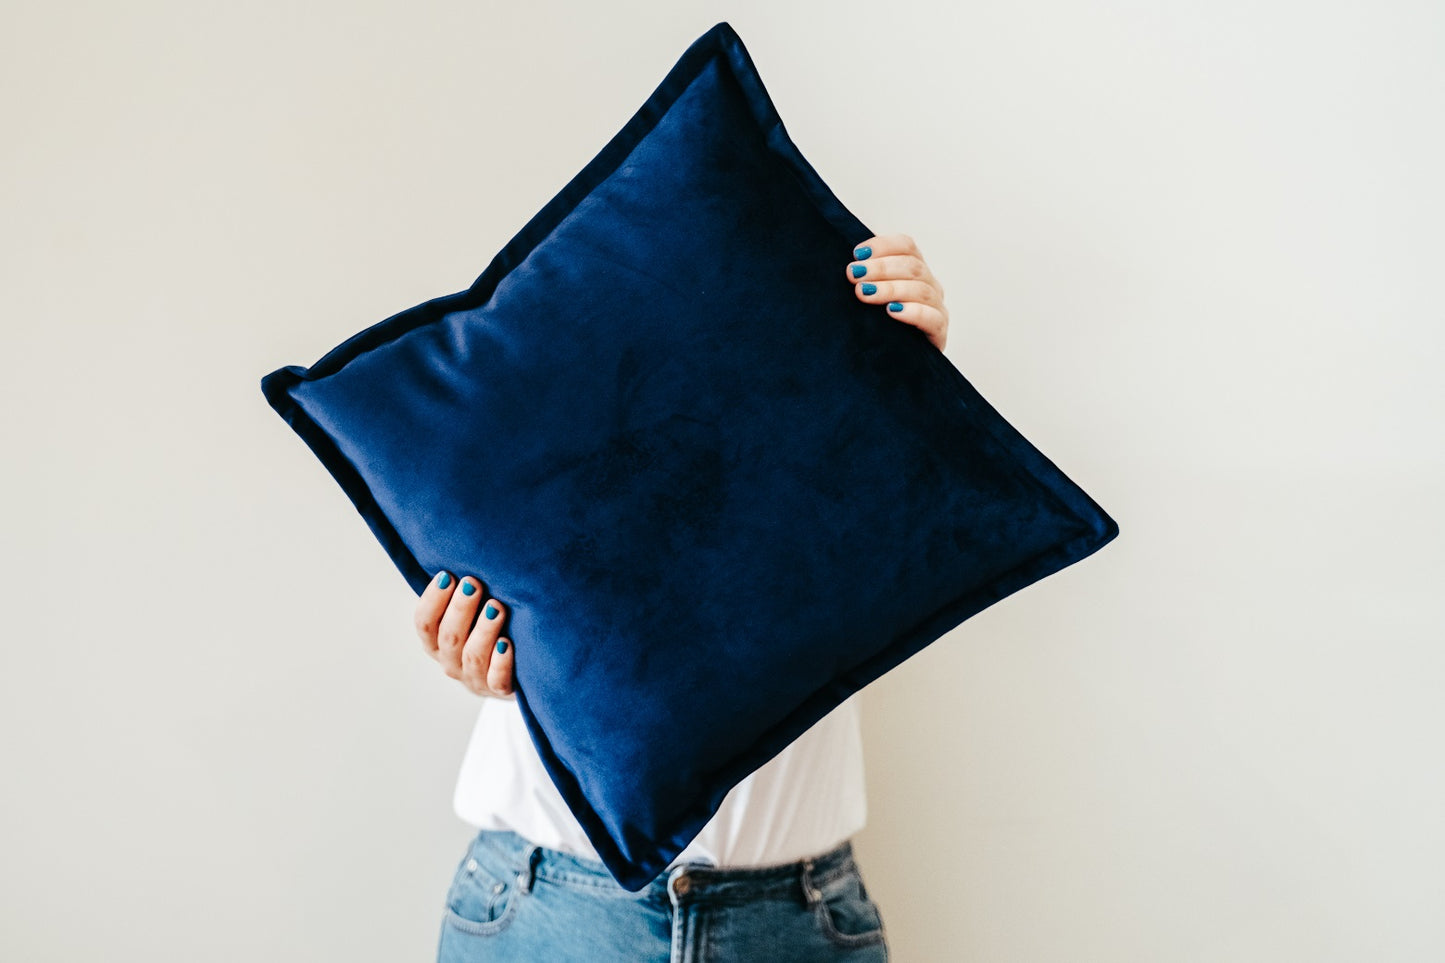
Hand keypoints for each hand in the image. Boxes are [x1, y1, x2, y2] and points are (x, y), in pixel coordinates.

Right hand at [415, 571, 515, 698]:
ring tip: (496, 607)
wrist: (516, 676)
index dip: (433, 600)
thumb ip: (462, 596)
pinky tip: (507, 644)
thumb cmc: (488, 634)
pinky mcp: (499, 691)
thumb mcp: (469, 618)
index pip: (424, 624)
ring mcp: (474, 679)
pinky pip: (497, 680)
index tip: (447, 575)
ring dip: (483, 630)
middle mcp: (451, 663)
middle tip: (473, 584)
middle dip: (460, 609)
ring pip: (473, 656)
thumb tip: (464, 555)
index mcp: (437, 644)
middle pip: (449, 637)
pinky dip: (501, 663)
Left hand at [845, 232, 949, 351]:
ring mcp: (937, 308)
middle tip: (854, 275)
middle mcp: (929, 285)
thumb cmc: (878, 325)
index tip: (857, 254)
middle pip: (912, 266)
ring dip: (890, 289)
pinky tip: (892, 311)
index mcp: (914, 270)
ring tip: (864, 293)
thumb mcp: (870, 296)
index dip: (883, 245)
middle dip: (880, 268)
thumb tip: (849, 260)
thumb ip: (864, 276)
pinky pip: (932, 318)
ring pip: (921, 290)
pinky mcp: (939, 333)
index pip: (906, 246)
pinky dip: (913, 312)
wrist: (894, 364)